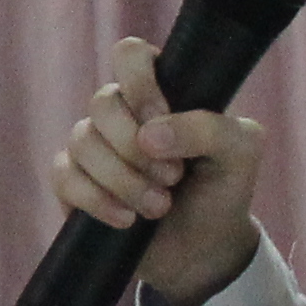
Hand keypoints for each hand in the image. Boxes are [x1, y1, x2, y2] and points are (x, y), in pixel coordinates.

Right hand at [49, 33, 266, 305]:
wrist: (202, 250)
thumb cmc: (222, 189)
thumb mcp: (241, 152)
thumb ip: (209, 128)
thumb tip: (150, 135)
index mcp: (159, 92)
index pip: (130, 55)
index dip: (139, 83)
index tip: (160, 116)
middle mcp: (120, 114)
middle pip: (102, 102)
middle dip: (136, 145)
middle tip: (173, 176)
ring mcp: (92, 147)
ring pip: (82, 141)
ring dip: (124, 179)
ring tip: (158, 206)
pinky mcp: (72, 184)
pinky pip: (64, 177)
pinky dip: (98, 199)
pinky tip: (127, 219)